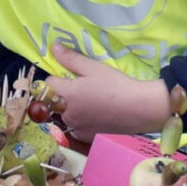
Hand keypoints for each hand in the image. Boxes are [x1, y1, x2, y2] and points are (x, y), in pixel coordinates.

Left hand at [47, 43, 168, 140]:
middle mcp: (67, 113)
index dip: (58, 79)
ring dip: (72, 110)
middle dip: (65, 95)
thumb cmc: (116, 85)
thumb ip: (71, 59)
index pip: (47, 85)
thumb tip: (53, 47)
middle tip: (85, 91)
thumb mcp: (94, 68)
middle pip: (55, 102)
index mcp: (67, 94)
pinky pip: (76, 128)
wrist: (139, 109)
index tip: (72, 78)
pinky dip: (82, 123)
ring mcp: (76, 127)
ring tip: (93, 104)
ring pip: (66, 116)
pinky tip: (97, 116)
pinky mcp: (86, 137)